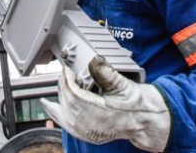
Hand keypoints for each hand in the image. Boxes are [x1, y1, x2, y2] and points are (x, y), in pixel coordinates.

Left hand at [41, 56, 170, 152]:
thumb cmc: (137, 103)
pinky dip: (56, 115)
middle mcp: (92, 125)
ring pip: (64, 115)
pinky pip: (67, 125)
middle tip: (65, 73)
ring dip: (58, 99)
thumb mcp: (124, 85)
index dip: (68, 80)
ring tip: (55, 85)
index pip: (75, 94)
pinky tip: (50, 107)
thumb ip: (107, 73)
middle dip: (64, 86)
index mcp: (101, 113)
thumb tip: (95, 60)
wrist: (146, 120)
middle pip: (68, 103)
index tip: (67, 69)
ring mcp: (89, 132)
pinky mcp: (88, 135)